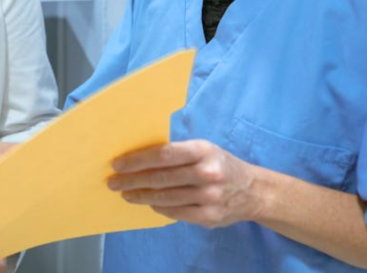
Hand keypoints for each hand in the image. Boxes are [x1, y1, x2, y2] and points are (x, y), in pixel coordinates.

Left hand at [108, 139, 262, 227]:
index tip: (117, 164)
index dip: (137, 160)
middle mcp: (207, 173)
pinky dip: (158, 207)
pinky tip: (148, 203)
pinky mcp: (209, 216)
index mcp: (203, 151)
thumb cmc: (218, 164)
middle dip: (132, 180)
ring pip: (164, 197)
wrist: (252, 190)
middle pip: (160, 177)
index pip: (163, 154)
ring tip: (125, 194)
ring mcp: (209, 196)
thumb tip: (138, 158)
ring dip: (140, 196)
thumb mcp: (203, 149)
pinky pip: (175, 212)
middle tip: (113, 182)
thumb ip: (176, 153)